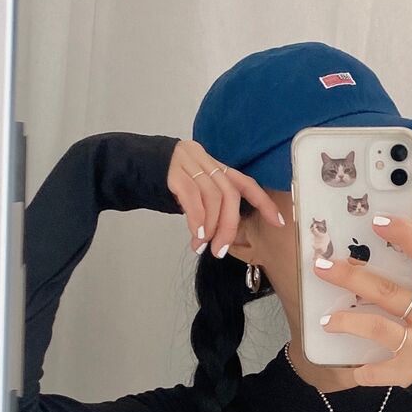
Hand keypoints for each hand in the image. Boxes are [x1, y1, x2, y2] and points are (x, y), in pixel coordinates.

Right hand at [166, 139, 284, 255]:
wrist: (133, 167)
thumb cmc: (169, 186)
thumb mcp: (196, 193)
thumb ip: (213, 207)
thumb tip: (224, 235)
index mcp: (216, 167)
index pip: (246, 183)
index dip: (264, 202)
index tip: (279, 223)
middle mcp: (206, 161)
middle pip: (229, 194)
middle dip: (228, 226)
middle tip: (220, 250)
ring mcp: (189, 162)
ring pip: (212, 197)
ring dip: (210, 227)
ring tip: (202, 245)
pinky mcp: (172, 171)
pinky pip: (191, 197)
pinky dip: (197, 219)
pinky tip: (196, 235)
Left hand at [313, 214, 411, 386]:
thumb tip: (371, 261)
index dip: (405, 235)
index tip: (377, 221)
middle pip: (387, 291)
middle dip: (350, 277)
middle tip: (322, 267)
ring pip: (377, 327)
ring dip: (347, 321)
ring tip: (326, 320)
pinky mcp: (410, 373)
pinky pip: (376, 370)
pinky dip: (360, 369)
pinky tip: (351, 367)